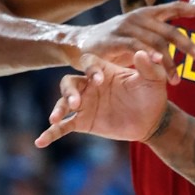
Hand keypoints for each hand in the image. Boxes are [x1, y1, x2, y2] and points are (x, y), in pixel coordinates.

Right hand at [34, 50, 169, 147]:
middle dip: (69, 92)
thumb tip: (143, 52)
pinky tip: (40, 142)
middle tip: (76, 103)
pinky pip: (62, 127)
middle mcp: (89, 85)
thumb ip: (148, 67)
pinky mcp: (82, 122)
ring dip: (58, 109)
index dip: (90, 70)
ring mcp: (84, 104)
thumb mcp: (154, 79)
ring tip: (55, 119)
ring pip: (63, 103)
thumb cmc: (152, 94)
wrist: (152, 120)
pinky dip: (51, 133)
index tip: (98, 81)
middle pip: (69, 83)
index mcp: (103, 71)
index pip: (89, 65)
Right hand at [72, 1, 194, 83]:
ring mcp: (125, 27)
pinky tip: (157, 65)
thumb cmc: (116, 42)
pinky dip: (146, 56)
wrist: (80, 44)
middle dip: (188, 45)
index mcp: (148, 15)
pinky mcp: (112, 40)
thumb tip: (187, 45)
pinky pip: (133, 48)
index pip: (174, 8)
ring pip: (154, 43)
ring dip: (168, 61)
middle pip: (169, 31)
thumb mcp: (141, 37)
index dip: (193, 9)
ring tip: (177, 79)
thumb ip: (160, 39)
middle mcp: (139, 18)